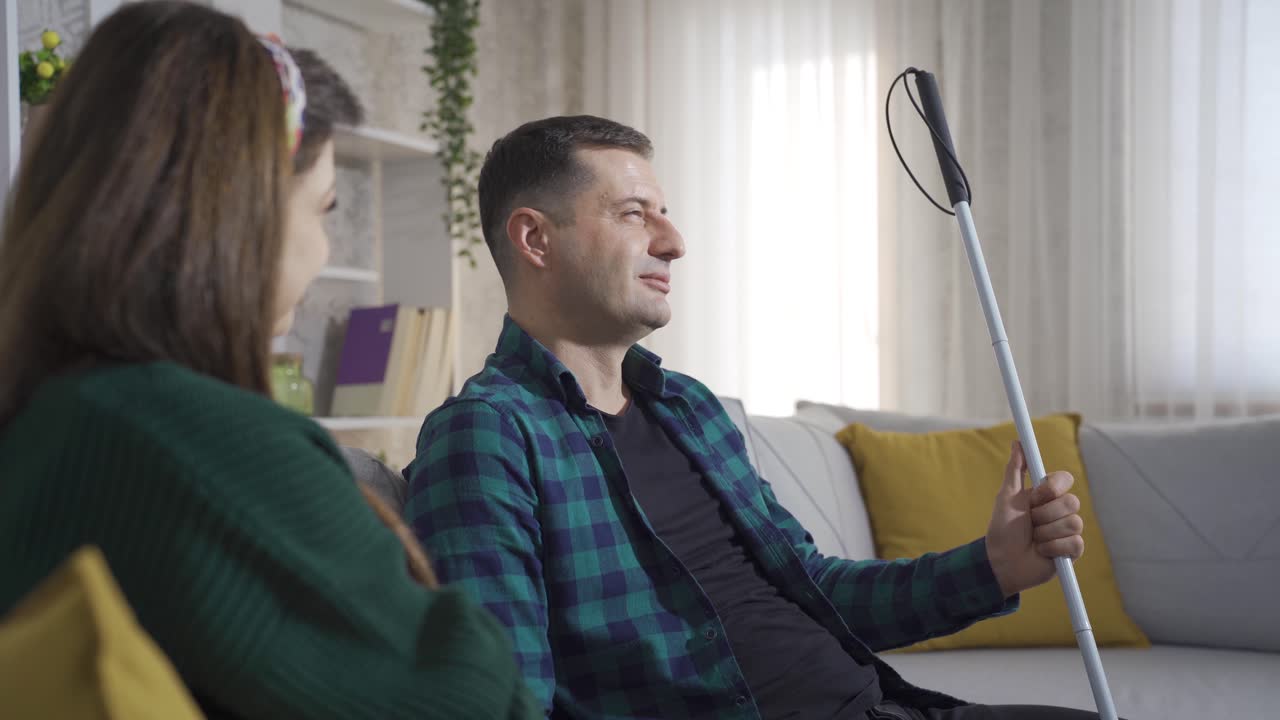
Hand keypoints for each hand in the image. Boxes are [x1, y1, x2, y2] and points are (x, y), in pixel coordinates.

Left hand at [985, 441, 1084, 597]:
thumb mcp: (1006, 497)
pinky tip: (1042, 551)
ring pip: (1073, 522)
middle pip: (1071, 502)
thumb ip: (1015, 469)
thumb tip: (1017, 442)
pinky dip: (1052, 547)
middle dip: (1044, 514)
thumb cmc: (1002, 529)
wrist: (1001, 561)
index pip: (1065, 479)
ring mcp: (1067, 530)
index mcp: (1047, 495)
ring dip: (1045, 532)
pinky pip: (1074, 542)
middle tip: (1030, 522)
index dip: (1051, 488)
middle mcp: (1060, 510)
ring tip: (1033, 538)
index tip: (1034, 497)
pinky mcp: (1072, 550)